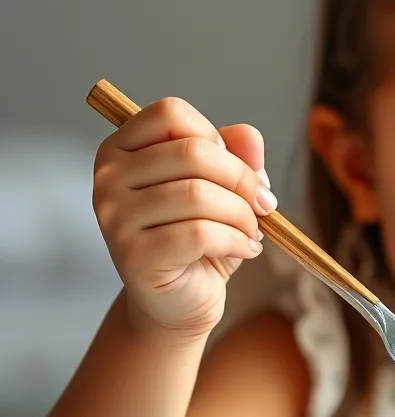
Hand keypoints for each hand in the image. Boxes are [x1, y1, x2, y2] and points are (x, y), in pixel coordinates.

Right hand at [93, 97, 275, 336]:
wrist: (179, 302)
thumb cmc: (198, 240)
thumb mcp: (223, 191)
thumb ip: (236, 156)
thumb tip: (249, 136)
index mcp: (122, 149)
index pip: (171, 114)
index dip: (217, 138)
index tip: (239, 170)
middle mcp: (108, 178)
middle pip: (193, 152)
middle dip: (243, 180)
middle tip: (264, 206)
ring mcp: (114, 217)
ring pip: (199, 194)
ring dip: (243, 215)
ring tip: (251, 232)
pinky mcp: (132, 255)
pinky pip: (200, 233)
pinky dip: (236, 241)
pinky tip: (246, 250)